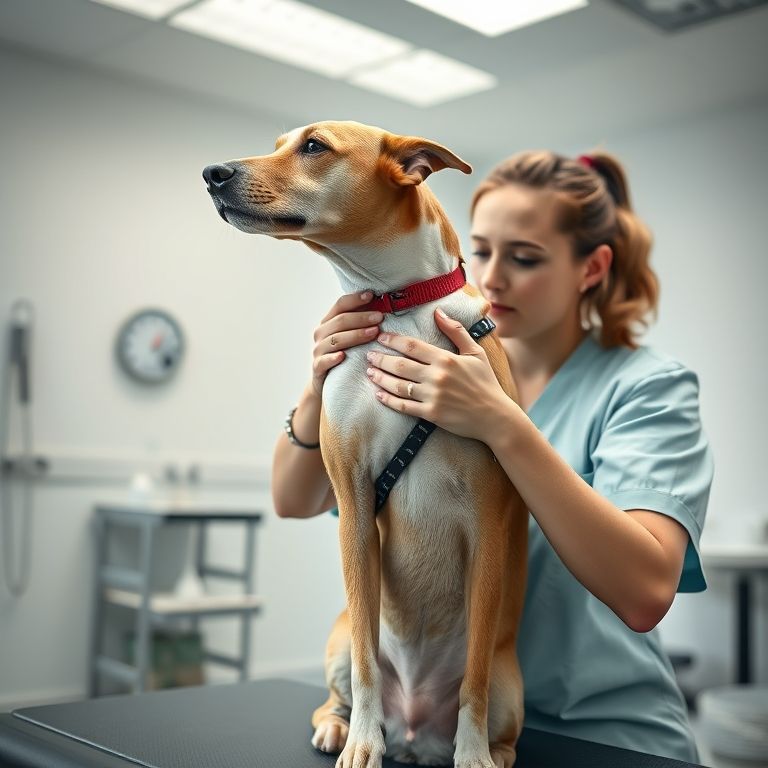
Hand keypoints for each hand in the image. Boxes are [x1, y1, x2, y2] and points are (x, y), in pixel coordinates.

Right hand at [311, 292, 383, 396]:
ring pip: (336, 339)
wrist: (326, 381)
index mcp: (329, 321)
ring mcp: (318, 350)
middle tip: (380, 317)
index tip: (372, 295)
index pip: (340, 305)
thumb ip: (360, 321)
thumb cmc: (344, 354)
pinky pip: (324, 361)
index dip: (355, 299)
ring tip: (374, 333)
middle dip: (361, 318)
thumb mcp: (350, 336)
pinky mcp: (317, 366)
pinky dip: (333, 358)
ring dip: (355, 335)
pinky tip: (343, 356)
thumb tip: (382, 305)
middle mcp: (321, 333)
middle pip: (340, 321)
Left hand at [365, 307, 513, 440]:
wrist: (495, 416)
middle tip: (368, 354)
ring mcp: (433, 396)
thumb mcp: (476, 352)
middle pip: (400, 365)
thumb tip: (438, 312)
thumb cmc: (486, 383)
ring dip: (381, 378)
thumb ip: (456, 331)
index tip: (381, 337)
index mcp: (446, 359)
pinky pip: (404, 406)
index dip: (393, 340)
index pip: (412, 346)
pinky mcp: (431, 414)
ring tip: (370, 372)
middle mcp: (437, 377)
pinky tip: (378, 394)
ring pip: (398, 385)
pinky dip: (389, 400)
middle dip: (381, 359)